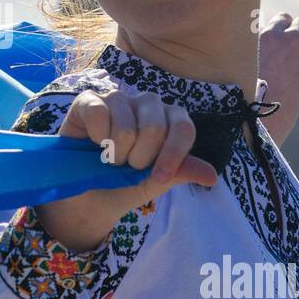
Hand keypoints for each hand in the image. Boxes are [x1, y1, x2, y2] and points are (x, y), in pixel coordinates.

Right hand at [34, 89, 217, 251]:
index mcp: (169, 120)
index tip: (158, 177)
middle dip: (140, 158)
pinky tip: (92, 143)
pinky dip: (97, 137)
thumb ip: (181, 171)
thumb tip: (211, 175)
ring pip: (127, 125)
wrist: (87, 199)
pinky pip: (99, 113)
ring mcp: (117, 99)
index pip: (183, 127)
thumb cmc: (124, 186)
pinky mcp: (88, 101)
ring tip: (110, 159)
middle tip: (127, 167)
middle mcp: (146, 104)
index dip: (173, 154)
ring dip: (117, 153)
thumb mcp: (156, 182)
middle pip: (155, 126)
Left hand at [257, 13, 298, 145]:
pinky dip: (251, 45)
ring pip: (263, 27)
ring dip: (268, 35)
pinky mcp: (233, 48)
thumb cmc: (282, 104)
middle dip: (287, 28)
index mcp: (293, 41)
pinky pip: (245, 39)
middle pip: (282, 19)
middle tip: (287, 46)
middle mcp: (271, 34)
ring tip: (268, 57)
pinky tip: (250, 62)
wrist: (250, 120)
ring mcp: (250, 40)